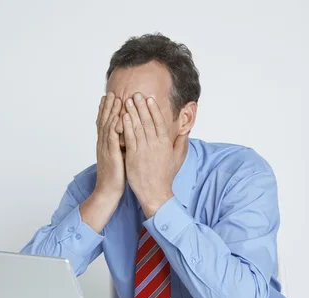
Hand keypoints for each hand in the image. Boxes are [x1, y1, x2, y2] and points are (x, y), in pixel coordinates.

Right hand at [94, 92, 123, 199]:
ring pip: (107, 125)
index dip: (108, 111)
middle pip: (104, 120)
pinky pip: (111, 136)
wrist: (109, 190)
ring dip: (110, 111)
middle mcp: (104, 143)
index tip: (112, 98)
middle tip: (111, 92)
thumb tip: (132, 137)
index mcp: (106, 144)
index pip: (106, 123)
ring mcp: (105, 147)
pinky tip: (118, 115)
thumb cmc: (117, 176)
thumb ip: (124, 145)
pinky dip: (114, 124)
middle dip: (108, 106)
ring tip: (114, 98)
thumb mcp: (121, 157)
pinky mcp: (110, 153)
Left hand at [122, 93, 186, 217]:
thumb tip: (186, 130)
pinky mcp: (133, 156)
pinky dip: (126, 126)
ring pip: (138, 127)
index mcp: (165, 144)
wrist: (156, 193)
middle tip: (136, 93)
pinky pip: (129, 138)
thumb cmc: (165, 176)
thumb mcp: (178, 158)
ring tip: (127, 101)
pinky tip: (123, 117)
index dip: (154, 109)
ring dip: (132, 112)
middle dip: (141, 106)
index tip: (150, 98)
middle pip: (148, 121)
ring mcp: (144, 150)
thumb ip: (181, 142)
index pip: (159, 122)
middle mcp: (155, 145)